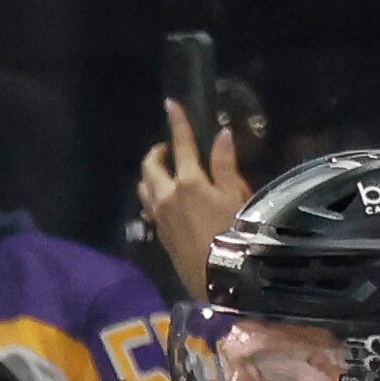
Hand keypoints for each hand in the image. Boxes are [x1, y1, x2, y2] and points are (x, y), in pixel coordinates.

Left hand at [137, 99, 249, 298]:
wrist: (217, 276)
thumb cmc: (233, 233)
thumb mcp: (235, 195)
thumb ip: (225, 164)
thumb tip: (222, 134)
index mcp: (188, 181)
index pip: (182, 144)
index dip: (177, 122)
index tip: (170, 103)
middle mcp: (166, 196)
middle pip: (151, 166)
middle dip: (157, 151)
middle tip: (168, 147)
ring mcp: (159, 215)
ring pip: (144, 187)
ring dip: (150, 174)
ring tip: (162, 172)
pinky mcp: (159, 232)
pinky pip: (148, 207)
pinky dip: (152, 196)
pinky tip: (161, 201)